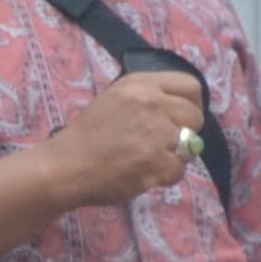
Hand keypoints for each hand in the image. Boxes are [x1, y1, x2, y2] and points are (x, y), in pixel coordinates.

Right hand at [38, 69, 209, 210]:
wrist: (64, 166)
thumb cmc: (89, 135)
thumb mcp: (116, 98)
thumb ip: (149, 98)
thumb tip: (183, 109)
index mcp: (140, 84)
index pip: (190, 85)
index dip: (191, 104)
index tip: (181, 118)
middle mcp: (151, 103)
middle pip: (195, 116)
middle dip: (186, 132)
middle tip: (164, 143)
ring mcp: (156, 133)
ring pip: (191, 145)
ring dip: (175, 156)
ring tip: (150, 160)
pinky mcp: (156, 162)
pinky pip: (179, 169)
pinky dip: (166, 177)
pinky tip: (146, 174)